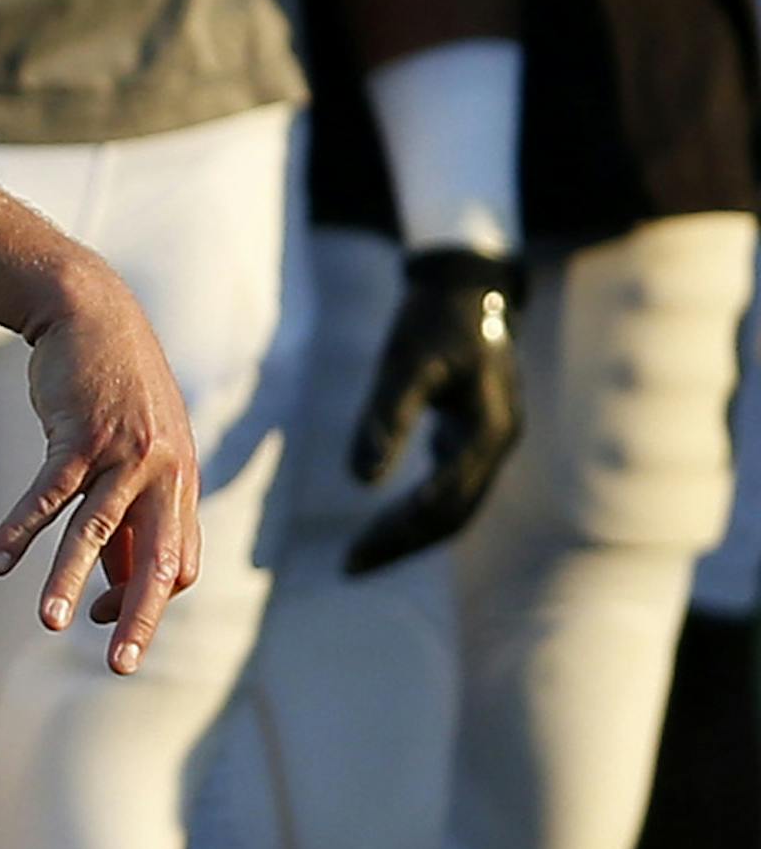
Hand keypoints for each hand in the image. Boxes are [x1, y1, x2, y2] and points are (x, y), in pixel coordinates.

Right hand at [0, 250, 202, 675]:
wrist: (90, 309)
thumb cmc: (114, 388)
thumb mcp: (139, 447)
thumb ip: (134, 512)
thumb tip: (119, 585)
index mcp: (181, 481)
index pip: (177, 563)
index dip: (145, 600)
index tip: (104, 620)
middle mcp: (162, 471)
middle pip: (156, 558)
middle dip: (138, 616)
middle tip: (118, 665)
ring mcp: (123, 450)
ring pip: (96, 530)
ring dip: (69, 578)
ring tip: (49, 622)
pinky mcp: (80, 431)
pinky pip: (48, 492)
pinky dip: (21, 528)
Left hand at [345, 246, 526, 573]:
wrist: (467, 281)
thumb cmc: (434, 315)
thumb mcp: (406, 361)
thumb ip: (386, 417)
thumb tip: (361, 481)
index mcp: (491, 430)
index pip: (445, 500)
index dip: (402, 530)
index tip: (358, 553)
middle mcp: (498, 444)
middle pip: (452, 515)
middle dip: (401, 543)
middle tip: (349, 568)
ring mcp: (490, 441)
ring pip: (453, 505)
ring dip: (409, 532)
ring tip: (361, 554)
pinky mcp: (475, 434)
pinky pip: (449, 485)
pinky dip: (418, 506)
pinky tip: (386, 518)